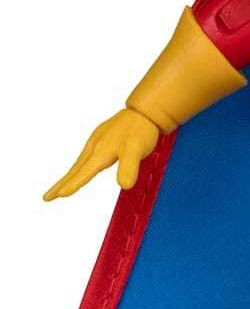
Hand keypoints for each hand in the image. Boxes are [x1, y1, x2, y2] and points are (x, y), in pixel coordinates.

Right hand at [43, 108, 160, 200]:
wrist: (145, 111)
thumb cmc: (140, 130)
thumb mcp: (137, 150)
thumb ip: (129, 167)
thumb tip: (125, 185)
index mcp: (101, 152)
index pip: (84, 172)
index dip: (72, 185)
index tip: (59, 196)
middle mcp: (95, 147)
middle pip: (75, 169)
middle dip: (61, 184)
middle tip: (47, 198)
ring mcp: (97, 142)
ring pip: (79, 163)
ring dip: (68, 176)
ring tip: (59, 188)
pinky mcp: (101, 138)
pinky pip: (86, 156)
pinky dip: (79, 166)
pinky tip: (80, 168)